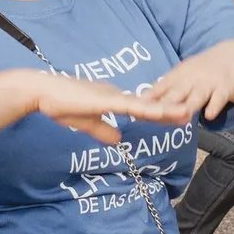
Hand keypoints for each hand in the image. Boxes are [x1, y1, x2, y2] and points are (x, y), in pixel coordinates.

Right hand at [25, 69, 190, 142]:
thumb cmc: (58, 104)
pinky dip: (146, 109)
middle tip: (191, 112)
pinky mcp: (104, 100)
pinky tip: (160, 112)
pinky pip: (129, 106)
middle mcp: (116, 95)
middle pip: (148, 105)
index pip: (141, 109)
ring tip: (186, 112)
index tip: (177, 117)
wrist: (41, 92)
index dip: (160, 113)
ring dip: (165, 110)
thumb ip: (103, 131)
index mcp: (111, 100)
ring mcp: (111, 97)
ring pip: (144, 105)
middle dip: (170, 110)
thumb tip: (119, 141)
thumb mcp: (85, 123)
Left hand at [144, 39, 233, 119]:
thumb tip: (140, 104)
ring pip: (196, 96)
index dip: (147, 100)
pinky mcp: (225, 88)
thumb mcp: (180, 76)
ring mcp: (208, 83)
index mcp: (176, 77)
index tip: (134, 110)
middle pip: (175, 94)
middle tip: (151, 116)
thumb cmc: (200, 71)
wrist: (232, 55)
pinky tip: (209, 116)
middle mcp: (190, 80)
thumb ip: (164, 91)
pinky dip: (214, 106)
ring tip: (181, 117)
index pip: (159, 89)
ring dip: (188, 106)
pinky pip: (220, 98)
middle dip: (164, 105)